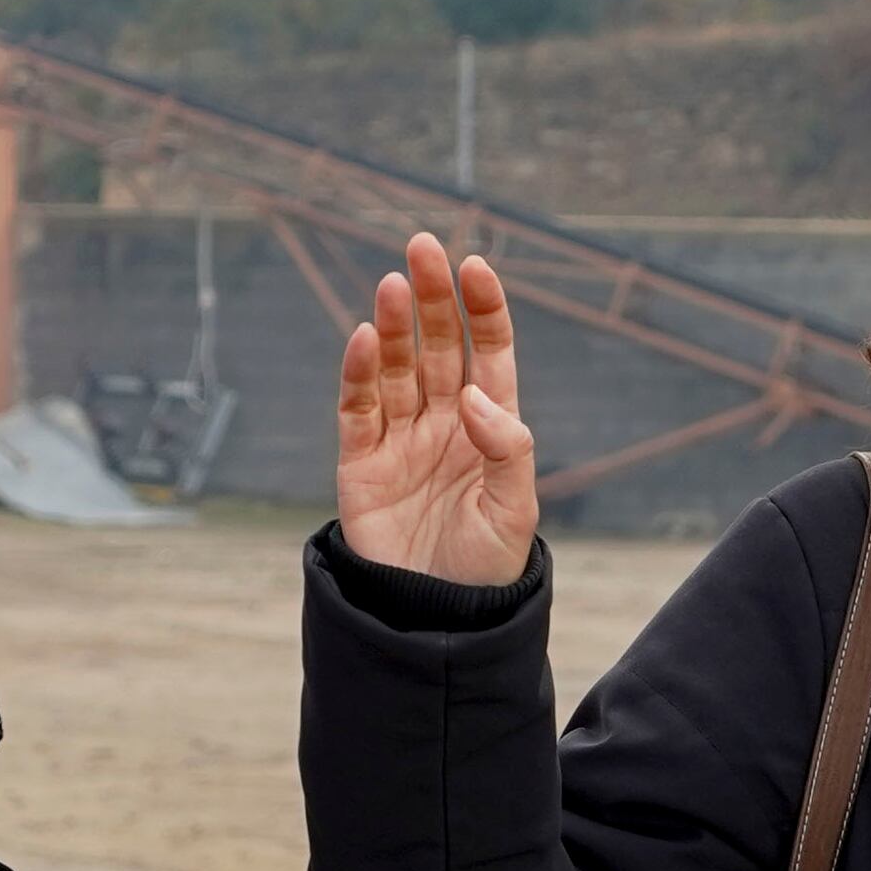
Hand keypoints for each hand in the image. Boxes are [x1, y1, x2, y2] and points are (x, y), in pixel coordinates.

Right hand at [333, 233, 538, 586]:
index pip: (489, 354)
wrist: (433, 623)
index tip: (474, 267)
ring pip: (396, 369)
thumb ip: (506, 451)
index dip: (482, 309)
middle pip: (438, 347)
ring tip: (392, 285)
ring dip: (393, 327)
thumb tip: (477, 399)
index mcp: (490, 428)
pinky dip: (357, 375)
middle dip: (433, 299)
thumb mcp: (514, 513)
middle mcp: (445, 424)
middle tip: (422, 248)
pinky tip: (361, 339)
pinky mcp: (361, 465)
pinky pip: (358, 410)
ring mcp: (401, 441)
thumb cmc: (484, 570)